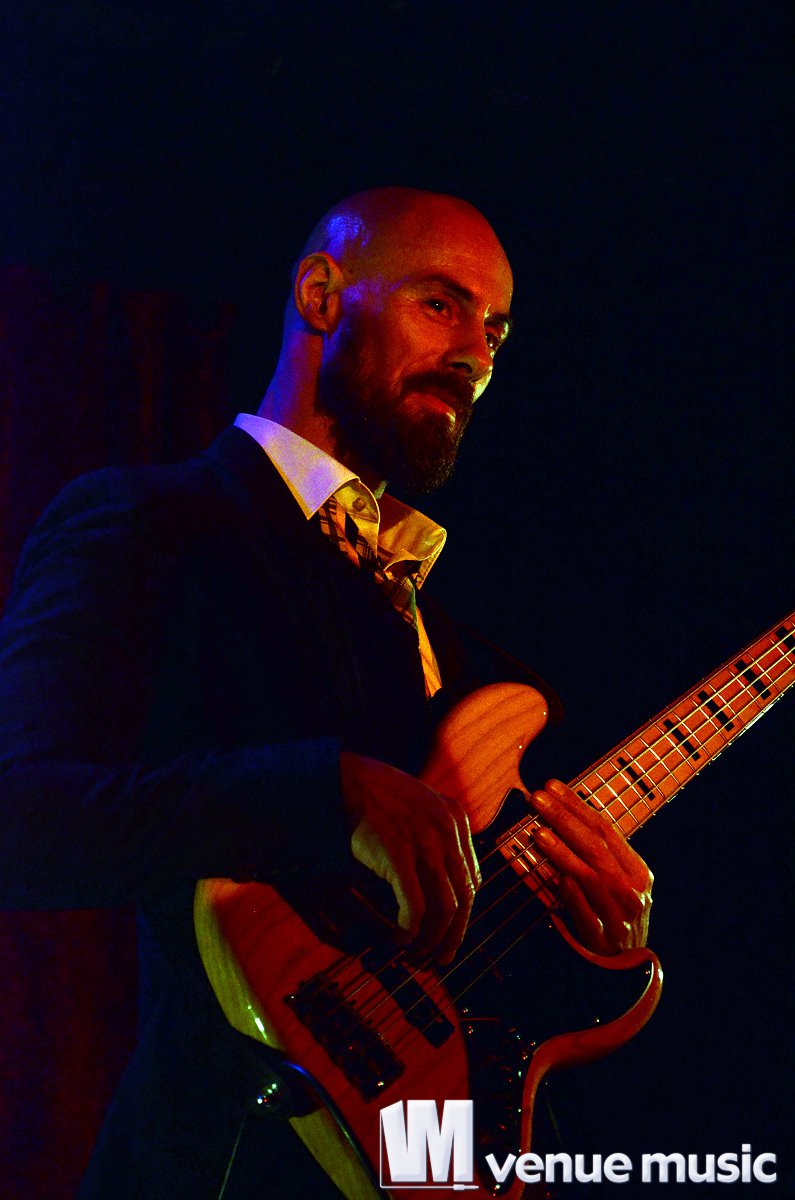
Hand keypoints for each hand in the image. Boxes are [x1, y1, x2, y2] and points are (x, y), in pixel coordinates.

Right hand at [340, 751, 480, 963]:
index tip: (450, 934)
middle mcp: (447, 831)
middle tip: (440, 959)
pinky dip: (410, 929)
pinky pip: (414, 905)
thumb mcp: (420, 805)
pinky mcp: (397, 853)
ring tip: (415, 952)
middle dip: (453, 935)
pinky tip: (400, 937)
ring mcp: (424, 841)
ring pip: (444, 908)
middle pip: (463, 898)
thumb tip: (440, 880)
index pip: (471, 880)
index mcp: (455, 819)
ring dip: (431, 938)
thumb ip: (437, 833)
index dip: (462, 914)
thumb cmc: (377, 794)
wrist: (345, 778)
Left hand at [529, 779, 652, 954]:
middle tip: (537, 798)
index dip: (577, 805)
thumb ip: (596, 855)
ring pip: (591, 877)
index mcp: (637, 871)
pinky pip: (586, 915)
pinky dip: (573, 896)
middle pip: (596, 847)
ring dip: (563, 852)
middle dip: (564, 819)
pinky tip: (558, 879)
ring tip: (538, 832)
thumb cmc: (614, 916)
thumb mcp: (616, 884)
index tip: (552, 786)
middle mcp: (632, 891)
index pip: (604, 829)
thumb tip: (560, 814)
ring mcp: (618, 917)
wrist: (626, 971)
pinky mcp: (602, 941)